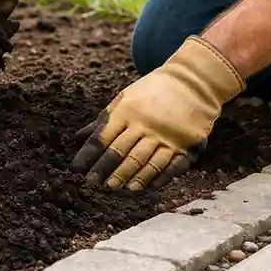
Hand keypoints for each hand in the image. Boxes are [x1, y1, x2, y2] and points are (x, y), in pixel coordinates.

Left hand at [70, 36, 245, 190]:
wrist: (193, 82)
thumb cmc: (151, 93)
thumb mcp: (124, 99)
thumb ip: (103, 121)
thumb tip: (77, 139)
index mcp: (127, 112)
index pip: (103, 138)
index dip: (88, 157)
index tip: (77, 171)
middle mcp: (146, 125)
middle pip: (122, 152)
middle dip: (106, 170)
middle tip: (95, 185)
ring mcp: (168, 136)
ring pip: (146, 161)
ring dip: (130, 177)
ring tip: (118, 189)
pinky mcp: (187, 145)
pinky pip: (171, 166)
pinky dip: (159, 178)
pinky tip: (147, 187)